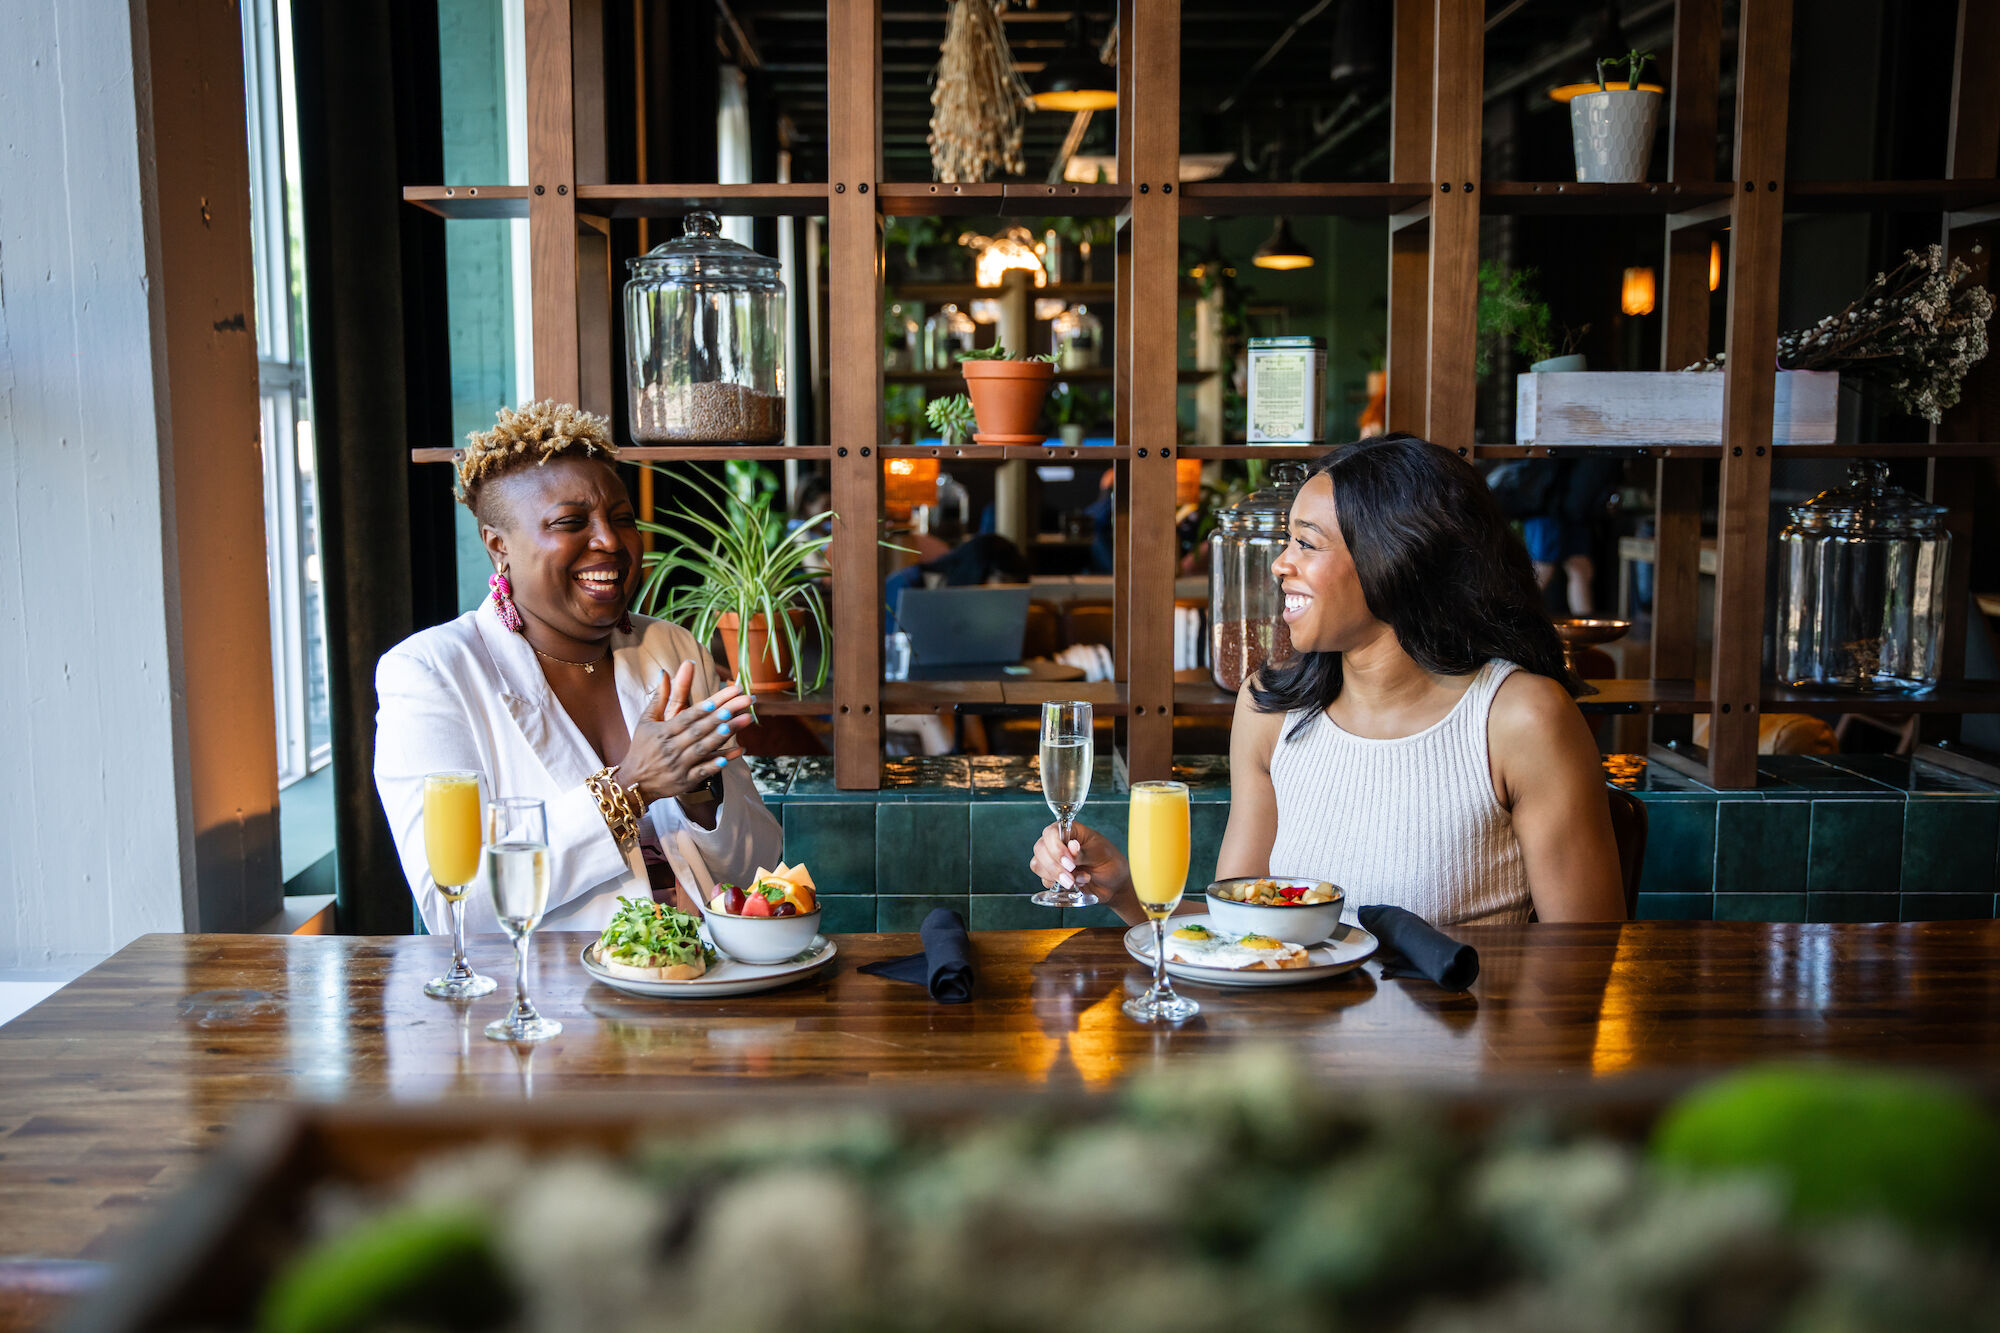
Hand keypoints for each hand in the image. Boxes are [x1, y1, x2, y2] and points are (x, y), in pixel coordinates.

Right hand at [621, 662, 753, 802]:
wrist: (634, 783)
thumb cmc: (642, 747)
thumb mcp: (646, 721)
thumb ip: (660, 697)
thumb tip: (664, 671)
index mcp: (662, 732)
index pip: (686, 717)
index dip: (702, 709)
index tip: (719, 699)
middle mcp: (671, 748)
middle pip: (700, 729)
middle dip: (723, 714)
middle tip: (745, 700)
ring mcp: (679, 765)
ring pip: (705, 748)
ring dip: (726, 734)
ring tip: (746, 719)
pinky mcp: (686, 781)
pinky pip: (705, 771)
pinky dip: (720, 761)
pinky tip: (738, 751)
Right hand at [1029, 820, 1126, 897]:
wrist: (1114, 885)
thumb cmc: (1110, 863)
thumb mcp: (1101, 854)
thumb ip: (1084, 852)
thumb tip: (1071, 847)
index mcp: (1070, 830)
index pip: (1051, 832)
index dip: (1056, 848)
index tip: (1070, 863)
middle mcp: (1057, 842)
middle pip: (1040, 849)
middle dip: (1054, 866)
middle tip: (1070, 877)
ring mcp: (1053, 859)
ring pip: (1038, 865)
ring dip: (1056, 876)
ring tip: (1079, 880)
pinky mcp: (1052, 875)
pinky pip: (1044, 880)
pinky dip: (1058, 885)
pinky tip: (1076, 884)